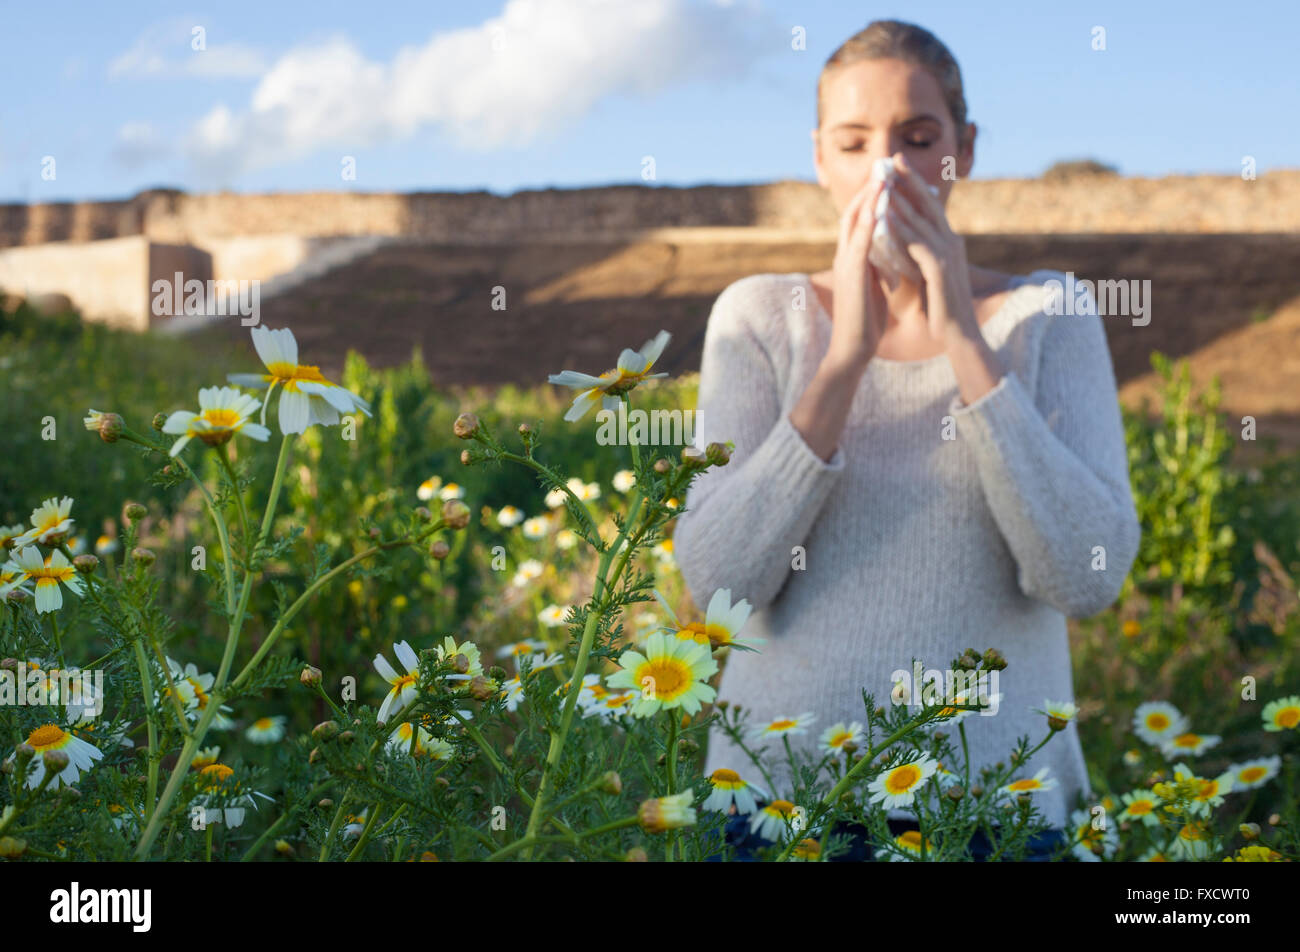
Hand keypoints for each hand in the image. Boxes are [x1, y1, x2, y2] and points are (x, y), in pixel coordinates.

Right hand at [827, 174, 889, 367]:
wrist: (853, 349)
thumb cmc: (866, 321)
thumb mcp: (874, 285)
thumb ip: (877, 265)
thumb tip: (889, 251)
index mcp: (852, 257)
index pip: (860, 218)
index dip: (873, 196)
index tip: (888, 175)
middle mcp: (845, 255)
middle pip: (853, 211)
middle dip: (869, 187)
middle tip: (883, 163)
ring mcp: (846, 263)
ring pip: (854, 221)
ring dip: (869, 196)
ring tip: (882, 174)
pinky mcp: (852, 275)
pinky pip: (860, 242)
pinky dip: (869, 221)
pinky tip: (881, 206)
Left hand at [886, 153, 1005, 403]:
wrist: (959, 334)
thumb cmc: (942, 307)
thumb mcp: (930, 274)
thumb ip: (920, 255)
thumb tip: (906, 241)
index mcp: (948, 242)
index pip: (929, 207)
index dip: (914, 186)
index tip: (897, 167)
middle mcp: (952, 242)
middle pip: (929, 204)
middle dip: (910, 181)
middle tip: (893, 160)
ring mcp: (948, 254)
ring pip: (922, 220)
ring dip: (902, 200)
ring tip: (884, 183)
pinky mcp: (941, 269)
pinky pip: (918, 244)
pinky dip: (902, 231)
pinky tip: (886, 220)